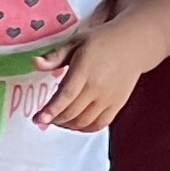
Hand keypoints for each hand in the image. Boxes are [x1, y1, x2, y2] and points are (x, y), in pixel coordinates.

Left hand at [34, 18, 156, 130]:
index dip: (51, 110)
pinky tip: (75, 123)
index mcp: (85, 70)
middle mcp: (98, 87)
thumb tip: (35, 63)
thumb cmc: (102, 41)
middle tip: (44, 117)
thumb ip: (55, 56)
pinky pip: (100, 124)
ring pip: (84, 122)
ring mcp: (109, 97)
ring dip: (67, 125)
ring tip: (57, 119)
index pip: (66, 96)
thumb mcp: (76, 43)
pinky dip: (85, 128)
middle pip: (72, 112)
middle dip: (54, 119)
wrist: (134, 44)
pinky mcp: (118, 104)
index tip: (38, 118)